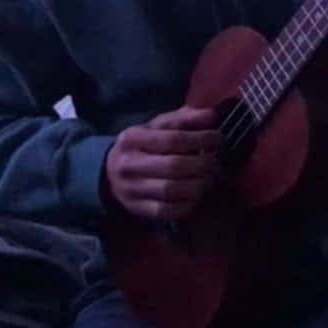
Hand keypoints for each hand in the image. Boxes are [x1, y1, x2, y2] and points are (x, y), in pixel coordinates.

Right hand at [103, 106, 221, 220]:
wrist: (109, 174)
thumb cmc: (142, 147)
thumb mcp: (156, 127)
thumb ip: (183, 119)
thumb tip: (211, 116)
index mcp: (132, 139)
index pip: (172, 139)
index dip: (200, 138)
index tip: (218, 138)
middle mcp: (128, 164)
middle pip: (174, 166)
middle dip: (202, 164)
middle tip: (215, 162)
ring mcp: (131, 190)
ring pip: (171, 191)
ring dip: (198, 185)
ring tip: (209, 179)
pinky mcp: (137, 209)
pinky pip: (167, 211)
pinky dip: (187, 205)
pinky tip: (196, 196)